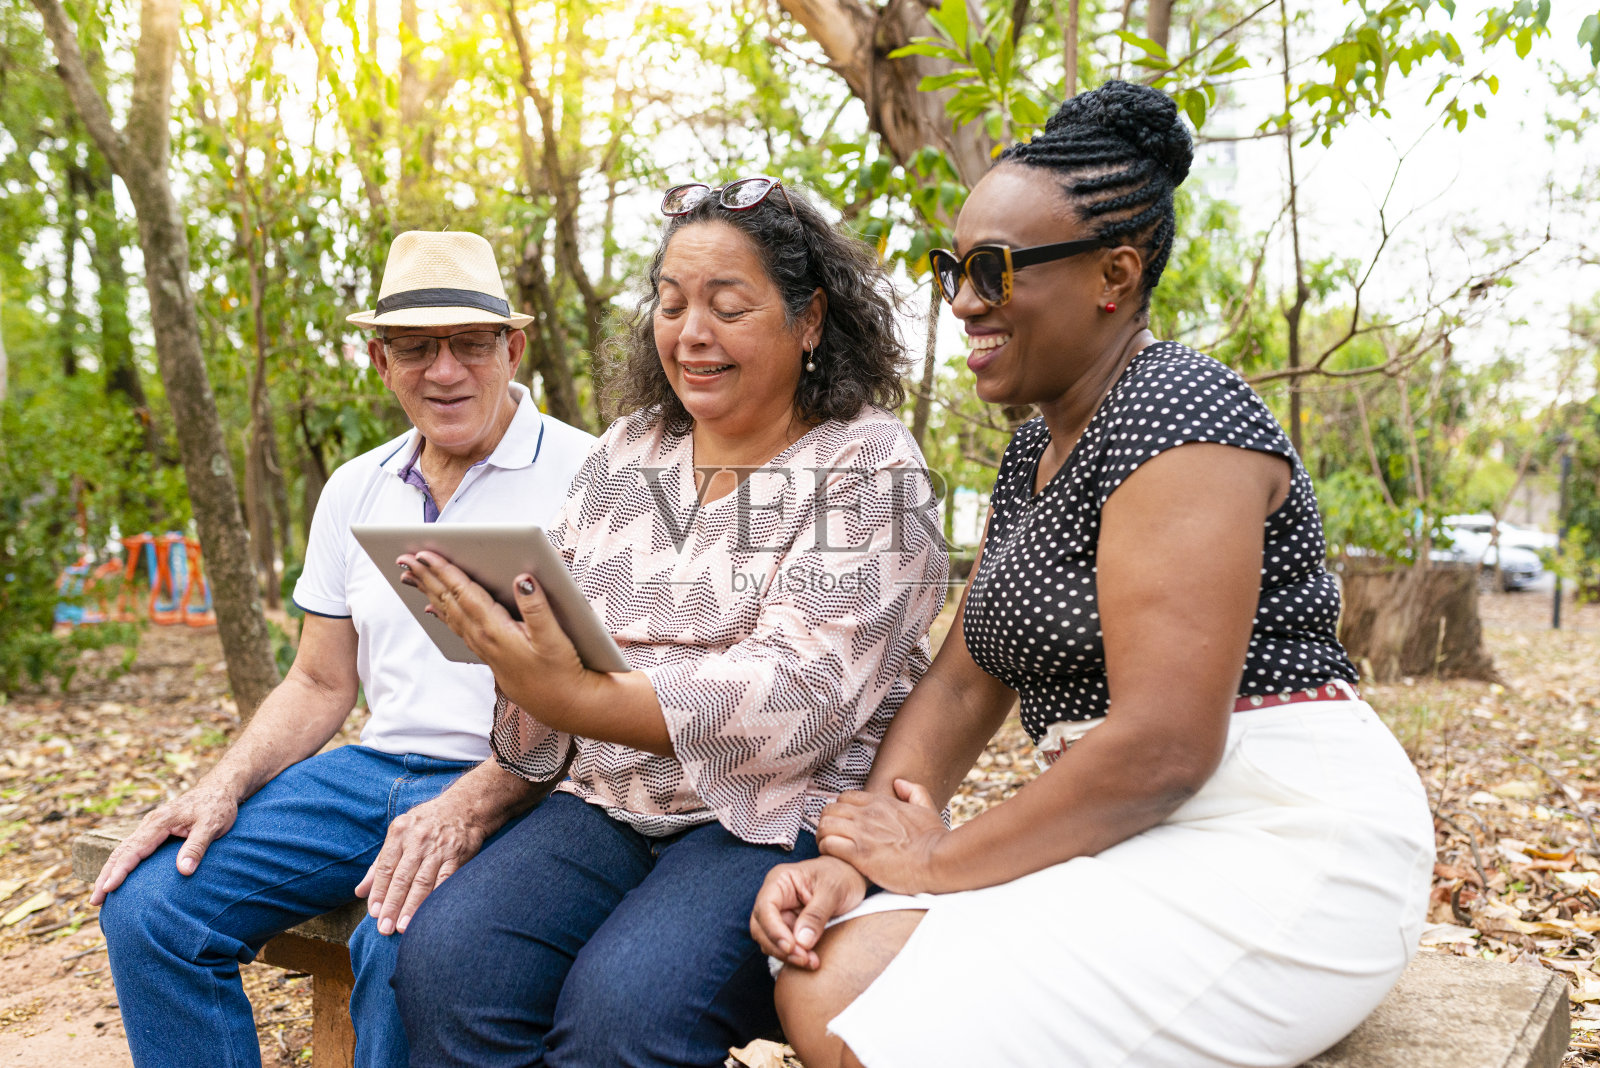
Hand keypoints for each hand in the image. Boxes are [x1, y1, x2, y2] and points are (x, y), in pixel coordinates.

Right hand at [91, 779, 239, 904]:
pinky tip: (118, 877)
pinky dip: (121, 863)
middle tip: (94, 901)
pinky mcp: (154, 830)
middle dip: (105, 876)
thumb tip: (184, 871)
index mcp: (160, 822)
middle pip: (121, 851)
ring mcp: (150, 826)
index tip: (107, 889)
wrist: (219, 789)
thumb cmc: (217, 807)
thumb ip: (197, 847)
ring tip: (99, 895)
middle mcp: (150, 823)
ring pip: (123, 850)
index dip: (120, 871)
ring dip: (109, 871)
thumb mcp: (212, 826)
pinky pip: (132, 848)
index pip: (134, 849)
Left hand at [354, 788, 491, 934]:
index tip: (374, 913)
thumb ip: (379, 864)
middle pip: (402, 877)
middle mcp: (418, 839)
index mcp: (399, 832)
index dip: (379, 892)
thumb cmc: (426, 823)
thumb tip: (360, 892)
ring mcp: (439, 847)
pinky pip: (445, 879)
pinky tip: (429, 912)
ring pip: (423, 881)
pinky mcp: (457, 854)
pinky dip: (436, 897)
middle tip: (384, 928)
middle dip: (392, 904)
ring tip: (403, 926)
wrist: (464, 806)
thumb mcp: (399, 834)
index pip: (385, 867)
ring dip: (412, 906)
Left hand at [399, 553, 587, 710]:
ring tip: (410, 576)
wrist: (563, 705)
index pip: (464, 593)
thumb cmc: (561, 672)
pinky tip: (433, 607)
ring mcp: (483, 647)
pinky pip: (456, 627)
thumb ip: (538, 607)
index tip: (425, 554)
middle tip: (404, 558)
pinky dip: (441, 612)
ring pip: (448, 613)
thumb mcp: (555, 638)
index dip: (444, 571)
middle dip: (426, 577)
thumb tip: (523, 579)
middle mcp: (483, 638)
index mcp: (496, 629)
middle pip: (449, 601)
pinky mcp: (488, 653)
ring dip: (429, 591)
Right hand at [750, 856, 868, 970]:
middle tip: (804, 959)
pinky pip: (783, 947)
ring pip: (769, 941)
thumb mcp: (833, 890)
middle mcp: (774, 898)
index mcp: (780, 881)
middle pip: (761, 928)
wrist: (852, 879)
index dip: (774, 930)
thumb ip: (817, 914)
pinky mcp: (789, 929)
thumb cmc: (841, 876)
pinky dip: (794, 957)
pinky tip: (811, 961)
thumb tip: (802, 942)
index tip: (792, 947)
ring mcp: (780, 914)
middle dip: (780, 947)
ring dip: (787, 956)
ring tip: (812, 962)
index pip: (766, 907)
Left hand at [815, 779, 947, 894]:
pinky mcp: (859, 854)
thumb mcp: (927, 808)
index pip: (845, 797)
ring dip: (823, 836)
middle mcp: (868, 814)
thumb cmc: (934, 839)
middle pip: (830, 809)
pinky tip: (834, 857)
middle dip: (827, 823)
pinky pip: (829, 844)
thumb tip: (899, 783)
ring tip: (829, 847)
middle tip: (831, 836)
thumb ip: (914, 791)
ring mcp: (862, 833)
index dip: (840, 810)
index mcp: (881, 803)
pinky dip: (826, 850)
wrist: (938, 860)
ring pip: (825, 825)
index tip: (843, 824)